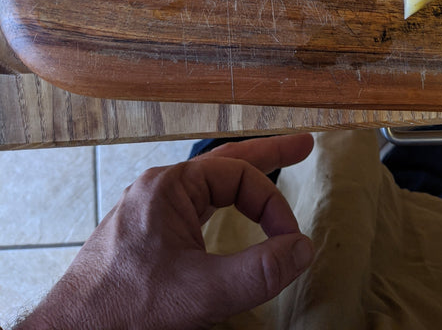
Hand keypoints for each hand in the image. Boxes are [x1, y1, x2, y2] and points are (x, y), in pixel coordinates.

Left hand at [15, 133, 314, 329]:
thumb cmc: (121, 312)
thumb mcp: (200, 292)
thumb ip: (258, 270)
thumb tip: (301, 249)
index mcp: (168, 187)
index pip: (239, 176)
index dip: (273, 205)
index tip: (290, 242)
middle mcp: (157, 191)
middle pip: (224, 163)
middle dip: (266, 153)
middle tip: (303, 146)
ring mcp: (148, 213)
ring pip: (207, 184)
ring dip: (242, 176)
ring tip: (273, 164)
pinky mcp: (144, 238)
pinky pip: (191, 206)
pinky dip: (220, 201)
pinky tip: (226, 209)